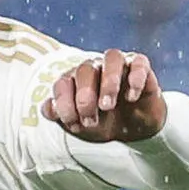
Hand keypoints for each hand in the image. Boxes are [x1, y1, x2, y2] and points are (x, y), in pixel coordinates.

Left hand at [44, 50, 168, 142]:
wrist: (133, 131)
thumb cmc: (103, 123)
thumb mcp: (80, 126)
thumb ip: (61, 117)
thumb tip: (47, 109)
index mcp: (75, 80)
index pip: (63, 82)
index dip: (64, 102)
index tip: (73, 124)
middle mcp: (95, 68)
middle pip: (85, 69)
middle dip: (85, 96)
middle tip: (90, 119)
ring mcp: (118, 66)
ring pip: (112, 58)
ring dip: (108, 82)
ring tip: (108, 105)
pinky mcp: (141, 68)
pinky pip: (139, 63)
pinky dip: (135, 78)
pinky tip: (132, 97)